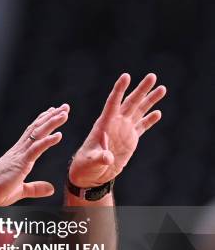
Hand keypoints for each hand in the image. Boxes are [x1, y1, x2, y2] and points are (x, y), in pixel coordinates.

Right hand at [0, 104, 68, 206]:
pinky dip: (47, 141)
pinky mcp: (20, 163)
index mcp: (19, 155)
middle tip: (64, 107)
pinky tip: (58, 135)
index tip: (53, 112)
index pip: (33, 134)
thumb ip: (36, 188)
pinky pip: (36, 149)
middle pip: (37, 129)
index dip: (43, 122)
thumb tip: (50, 189)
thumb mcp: (21, 190)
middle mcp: (19, 151)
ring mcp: (19, 155)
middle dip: (51, 117)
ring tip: (64, 114)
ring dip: (52, 123)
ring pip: (38, 134)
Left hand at [69, 73, 165, 187]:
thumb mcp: (92, 161)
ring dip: (149, 100)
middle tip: (152, 76)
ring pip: (138, 111)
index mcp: (104, 124)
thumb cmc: (86, 165)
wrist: (91, 173)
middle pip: (130, 102)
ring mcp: (123, 130)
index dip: (119, 90)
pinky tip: (157, 112)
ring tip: (162, 88)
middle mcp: (115, 123)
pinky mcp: (130, 138)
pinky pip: (142, 126)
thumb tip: (107, 158)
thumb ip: (100, 158)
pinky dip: (149, 119)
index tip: (126, 76)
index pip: (112, 103)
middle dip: (141, 89)